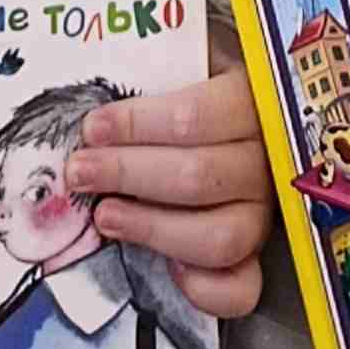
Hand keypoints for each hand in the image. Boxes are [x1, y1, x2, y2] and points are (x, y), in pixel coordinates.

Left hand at [66, 64, 274, 322]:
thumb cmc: (199, 85)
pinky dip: (204, 289)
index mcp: (254, 99)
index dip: (137, 125)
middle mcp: (269, 160)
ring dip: (151, 227)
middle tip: (80, 171)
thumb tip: (95, 103)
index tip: (92, 128)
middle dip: (127, 173)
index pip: (196, 117)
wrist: (238, 118)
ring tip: (104, 215)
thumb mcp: (187, 58)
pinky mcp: (259, 257)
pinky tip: (168, 270)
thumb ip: (154, 72)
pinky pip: (241, 290)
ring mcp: (267, 212)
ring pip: (220, 236)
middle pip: (199, 177)